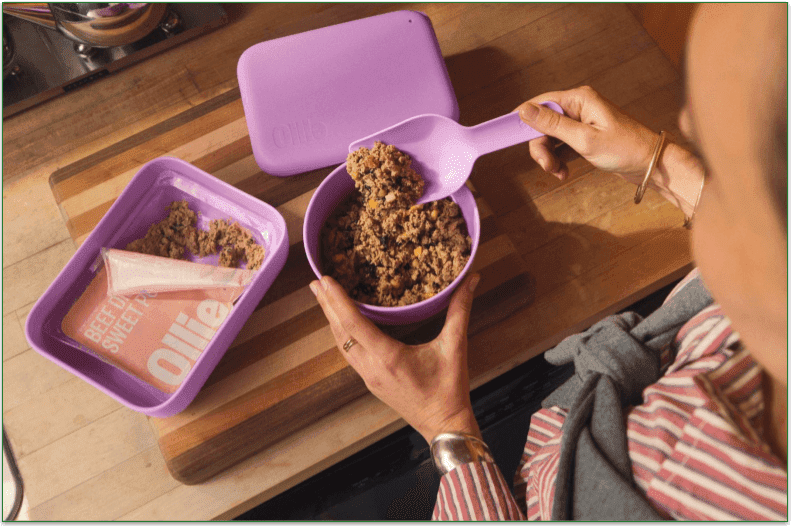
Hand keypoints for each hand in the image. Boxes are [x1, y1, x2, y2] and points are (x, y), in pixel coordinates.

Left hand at [309, 274, 481, 443]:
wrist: (444, 425)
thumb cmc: (449, 389)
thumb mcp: (455, 347)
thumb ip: (460, 311)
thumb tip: (471, 279)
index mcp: (388, 357)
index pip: (354, 324)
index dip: (337, 301)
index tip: (325, 280)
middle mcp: (372, 367)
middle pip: (340, 332)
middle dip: (326, 305)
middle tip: (316, 281)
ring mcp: (368, 376)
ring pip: (341, 344)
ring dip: (331, 319)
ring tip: (323, 297)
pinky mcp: (370, 381)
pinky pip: (349, 353)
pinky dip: (342, 334)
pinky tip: (341, 323)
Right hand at [516, 86, 657, 181]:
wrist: (650, 164)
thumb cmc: (623, 149)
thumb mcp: (583, 139)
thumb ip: (552, 124)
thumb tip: (524, 110)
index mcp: (579, 99)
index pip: (539, 103)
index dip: (522, 119)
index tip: (506, 134)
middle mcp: (578, 107)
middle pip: (542, 124)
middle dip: (541, 147)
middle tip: (547, 167)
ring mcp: (581, 122)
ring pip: (550, 138)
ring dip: (550, 157)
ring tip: (559, 173)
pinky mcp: (584, 137)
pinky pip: (560, 146)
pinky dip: (559, 160)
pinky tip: (564, 172)